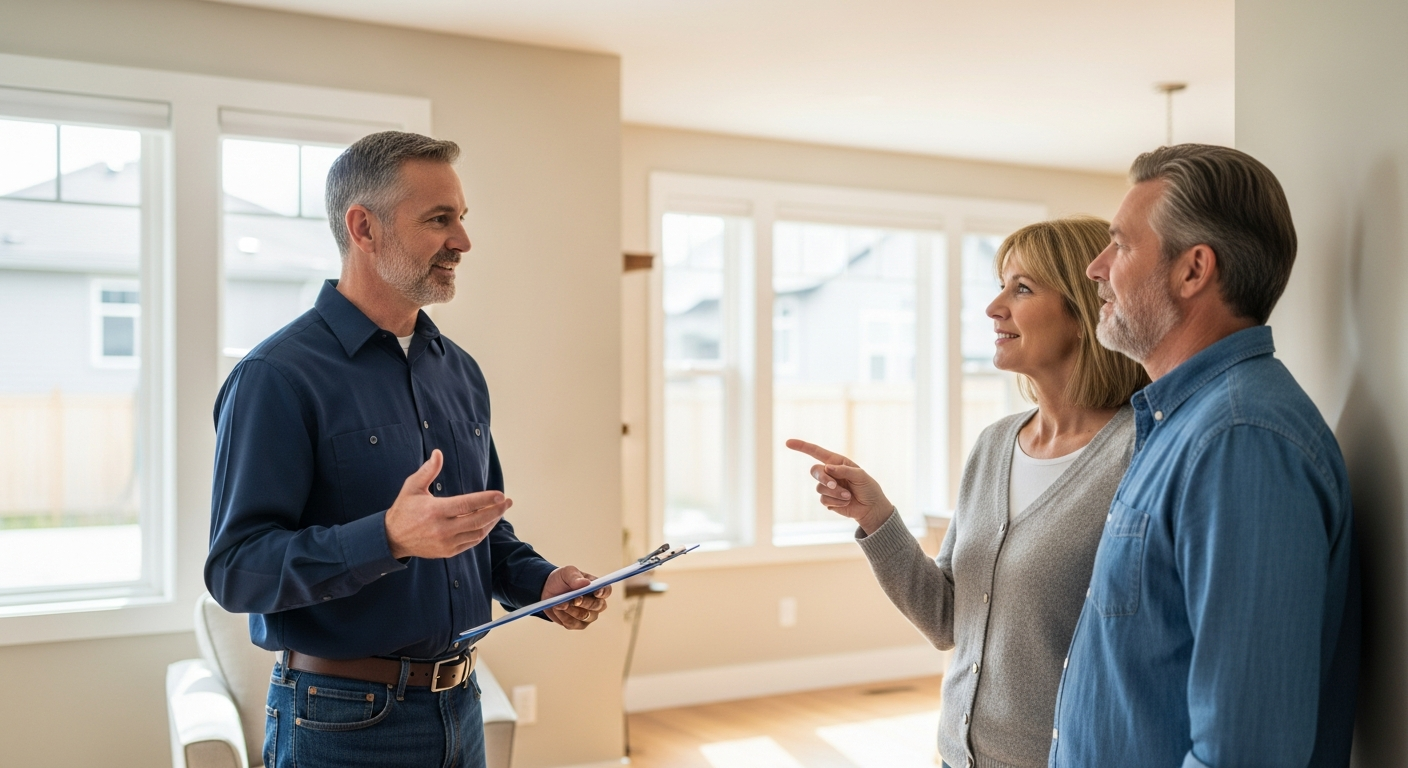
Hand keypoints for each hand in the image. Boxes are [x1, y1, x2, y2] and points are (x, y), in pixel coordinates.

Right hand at [384, 449, 511, 558]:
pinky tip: (488, 522)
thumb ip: (427, 471)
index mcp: (435, 511)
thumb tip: (438, 453)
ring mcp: (446, 543)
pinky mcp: (448, 552)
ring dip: (491, 522)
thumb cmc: (404, 509)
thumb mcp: (412, 487)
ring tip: (500, 510)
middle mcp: (442, 529)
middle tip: (508, 502)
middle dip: (497, 511)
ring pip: (477, 533)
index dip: (486, 500)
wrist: (392, 538)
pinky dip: (482, 532)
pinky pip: (471, 542)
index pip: (467, 505)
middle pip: (478, 520)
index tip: (501, 495)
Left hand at [541, 566, 610, 629]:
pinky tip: (557, 609)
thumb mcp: (566, 573)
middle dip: (585, 603)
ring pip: (585, 616)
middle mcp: (596, 603)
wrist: (548, 591)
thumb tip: (585, 583)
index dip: (603, 592)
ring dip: (571, 610)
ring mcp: (588, 615)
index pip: (606, 591)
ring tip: (559, 603)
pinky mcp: (578, 624)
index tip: (596, 592)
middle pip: (598, 606)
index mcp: (596, 587)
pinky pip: (573, 624)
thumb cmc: (561, 580)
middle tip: (573, 600)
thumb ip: (575, 577)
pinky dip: (563, 617)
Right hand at [784, 439, 893, 534]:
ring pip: (820, 488)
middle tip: (835, 485)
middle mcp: (830, 473)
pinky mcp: (828, 500)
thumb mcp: (861, 476)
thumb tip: (827, 467)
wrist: (871, 508)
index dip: (802, 446)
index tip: (788, 443)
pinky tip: (846, 502)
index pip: (816, 452)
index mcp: (837, 462)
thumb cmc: (868, 488)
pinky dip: (836, 502)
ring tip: (848, 496)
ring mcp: (827, 487)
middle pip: (815, 471)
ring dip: (835, 493)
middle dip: (824, 478)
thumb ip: (844, 470)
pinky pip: (824, 500)